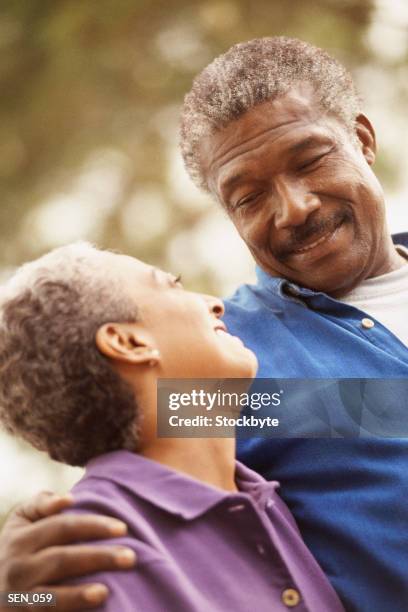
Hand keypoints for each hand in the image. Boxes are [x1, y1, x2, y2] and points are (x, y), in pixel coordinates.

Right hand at [0, 491, 136, 610]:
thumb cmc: (16, 549)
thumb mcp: (19, 522)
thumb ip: (41, 504)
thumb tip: (68, 498)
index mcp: (21, 537)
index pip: (63, 527)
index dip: (94, 526)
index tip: (123, 529)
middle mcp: (18, 566)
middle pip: (62, 558)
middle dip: (98, 557)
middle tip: (131, 557)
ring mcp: (17, 595)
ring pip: (53, 592)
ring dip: (80, 593)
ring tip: (107, 590)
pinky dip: (69, 608)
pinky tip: (92, 603)